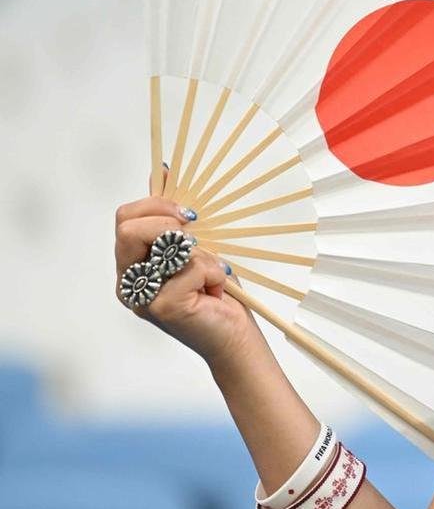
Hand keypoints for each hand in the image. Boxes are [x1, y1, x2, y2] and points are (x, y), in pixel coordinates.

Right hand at [114, 181, 260, 364]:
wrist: (234, 337)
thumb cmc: (216, 293)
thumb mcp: (196, 247)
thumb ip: (174, 217)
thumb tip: (163, 171)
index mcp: (132, 264)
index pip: (125, 217)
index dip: (156, 204)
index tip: (189, 212)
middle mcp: (129, 281)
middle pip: (129, 228)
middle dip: (169, 222)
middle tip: (197, 237)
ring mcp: (142, 297)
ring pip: (168, 247)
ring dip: (202, 254)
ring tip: (212, 274)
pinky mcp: (163, 307)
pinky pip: (191, 268)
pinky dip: (214, 273)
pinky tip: (216, 292)